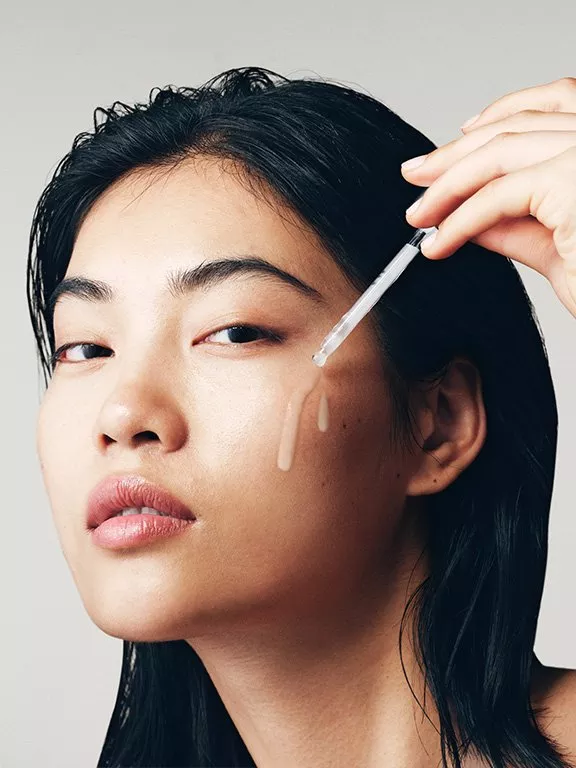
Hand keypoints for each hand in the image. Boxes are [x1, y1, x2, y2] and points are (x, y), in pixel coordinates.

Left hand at [401, 76, 575, 317]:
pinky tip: (439, 242)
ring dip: (448, 186)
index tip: (455, 142)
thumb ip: (514, 220)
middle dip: (456, 153)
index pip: (548, 106)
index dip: (496, 118)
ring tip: (419, 215)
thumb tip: (466, 211)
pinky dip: (458, 220)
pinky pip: (495, 198)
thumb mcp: (555, 241)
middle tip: (416, 176)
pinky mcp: (570, 182)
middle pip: (516, 127)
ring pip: (499, 155)